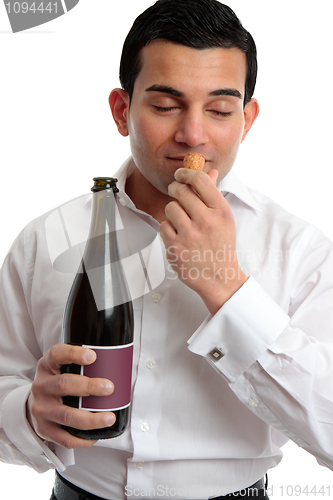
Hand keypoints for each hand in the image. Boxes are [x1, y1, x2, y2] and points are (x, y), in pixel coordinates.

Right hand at [26, 344, 114, 448]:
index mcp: (47, 366)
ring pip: (67, 415)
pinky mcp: (44, 429)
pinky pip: (65, 438)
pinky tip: (95, 435)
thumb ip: (82, 364)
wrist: (35, 403)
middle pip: (64, 384)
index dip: (74, 354)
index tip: (93, 356)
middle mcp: (41, 386)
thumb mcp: (62, 366)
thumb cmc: (57, 381)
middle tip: (109, 388)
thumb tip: (118, 361)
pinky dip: (82, 439)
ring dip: (91, 418)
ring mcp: (41, 408)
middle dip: (89, 387)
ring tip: (109, 417)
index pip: (57, 354)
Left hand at [159, 168, 247, 314]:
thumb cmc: (221, 246)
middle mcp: (206, 221)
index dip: (186, 173)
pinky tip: (178, 236)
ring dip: (172, 212)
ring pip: (170, 208)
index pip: (200, 180)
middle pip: (180, 190)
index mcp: (220, 211)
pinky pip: (163, 226)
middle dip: (175, 189)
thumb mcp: (224, 219)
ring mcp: (189, 235)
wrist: (219, 277)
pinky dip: (168, 229)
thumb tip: (211, 172)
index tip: (180, 175)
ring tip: (181, 221)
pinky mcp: (175, 247)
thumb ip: (214, 194)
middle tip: (176, 194)